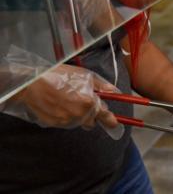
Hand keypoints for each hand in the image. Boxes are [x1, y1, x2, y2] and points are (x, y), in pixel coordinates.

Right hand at [5, 64, 123, 138]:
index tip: (114, 123)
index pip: (105, 117)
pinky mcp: (55, 124)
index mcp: (88, 103)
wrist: (30, 83)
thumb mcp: (84, 75)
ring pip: (79, 122)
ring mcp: (66, 121)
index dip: (111, 119)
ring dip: (79, 115)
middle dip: (92, 114)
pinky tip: (59, 104)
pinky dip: (66, 115)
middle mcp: (79, 115)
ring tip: (68, 99)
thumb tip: (116, 92)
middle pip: (92, 121)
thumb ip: (102, 85)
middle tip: (83, 101)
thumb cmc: (57, 75)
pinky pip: (66, 122)